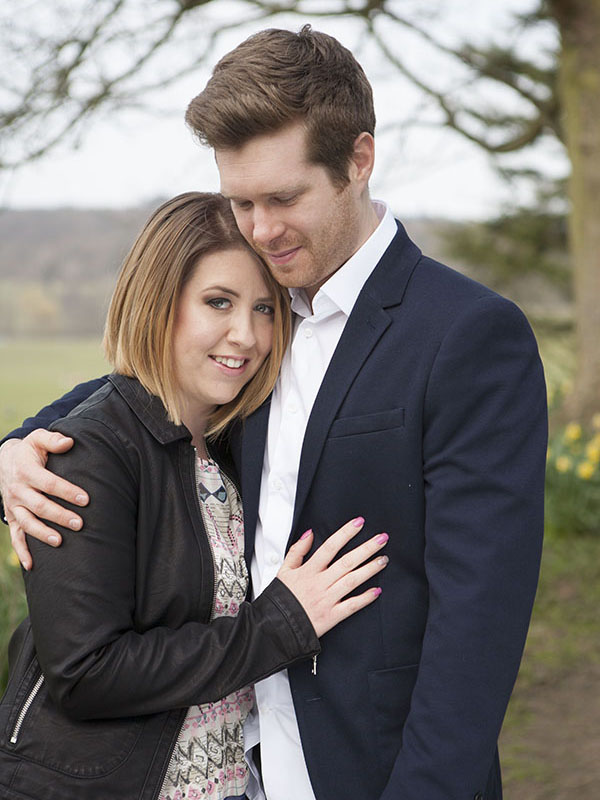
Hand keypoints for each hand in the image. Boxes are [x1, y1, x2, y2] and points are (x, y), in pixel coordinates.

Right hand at [0, 431, 87, 569]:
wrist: (4, 462)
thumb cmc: (30, 451)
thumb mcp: (38, 439)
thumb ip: (53, 440)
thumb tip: (69, 442)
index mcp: (26, 471)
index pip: (49, 483)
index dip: (67, 491)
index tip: (86, 499)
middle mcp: (18, 490)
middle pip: (39, 506)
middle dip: (60, 515)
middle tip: (80, 523)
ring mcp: (13, 506)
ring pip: (27, 522)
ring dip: (43, 533)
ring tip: (60, 541)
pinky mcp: (12, 517)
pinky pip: (15, 536)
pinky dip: (21, 551)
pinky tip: (31, 566)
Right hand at [277, 517, 387, 637]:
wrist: (275, 627)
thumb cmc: (280, 598)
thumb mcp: (284, 571)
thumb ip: (297, 551)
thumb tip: (310, 533)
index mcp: (309, 570)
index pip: (330, 547)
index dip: (345, 533)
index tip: (359, 522)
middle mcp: (320, 583)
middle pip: (347, 562)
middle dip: (366, 548)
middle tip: (382, 538)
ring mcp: (327, 599)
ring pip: (352, 581)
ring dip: (370, 569)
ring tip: (384, 559)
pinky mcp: (331, 617)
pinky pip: (351, 606)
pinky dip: (365, 599)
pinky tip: (377, 591)